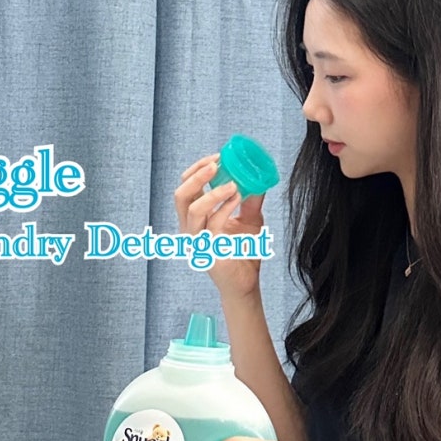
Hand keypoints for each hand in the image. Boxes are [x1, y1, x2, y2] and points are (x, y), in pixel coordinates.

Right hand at [174, 153, 265, 298]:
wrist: (246, 283)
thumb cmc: (243, 252)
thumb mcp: (250, 219)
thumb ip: (252, 199)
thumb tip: (260, 178)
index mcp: (195, 217)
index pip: (186, 187)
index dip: (197, 169)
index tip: (217, 157)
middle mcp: (190, 228)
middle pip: (180, 196)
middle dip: (196, 177)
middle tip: (216, 165)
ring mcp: (197, 240)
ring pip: (192, 210)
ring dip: (212, 193)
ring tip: (232, 184)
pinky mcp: (208, 251)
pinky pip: (213, 225)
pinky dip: (225, 208)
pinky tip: (237, 198)